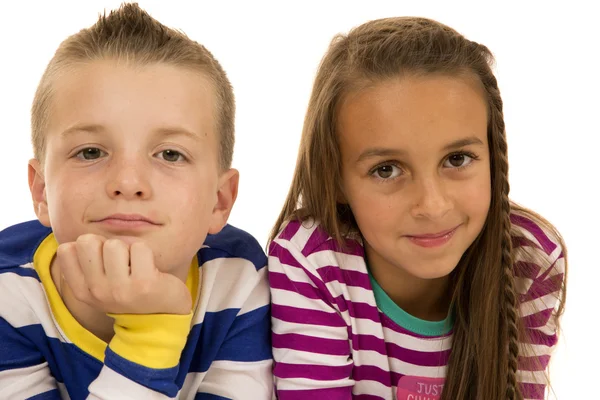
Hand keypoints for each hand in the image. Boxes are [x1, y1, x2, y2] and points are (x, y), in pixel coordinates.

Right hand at [56, 234, 191, 314]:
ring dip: (128, 249)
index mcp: (82, 291)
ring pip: (114, 244)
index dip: (88, 247)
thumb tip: (79, 239)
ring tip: (136, 266)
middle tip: (121, 262)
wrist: (162, 316)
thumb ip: (84, 265)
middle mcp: (96, 291)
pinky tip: (150, 269)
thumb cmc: (129, 292)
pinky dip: (146, 252)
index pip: (66, 250)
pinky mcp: (143, 282)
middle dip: (106, 244)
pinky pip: (139, 247)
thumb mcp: (98, 287)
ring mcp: (119, 288)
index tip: (103, 261)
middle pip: (88, 241)